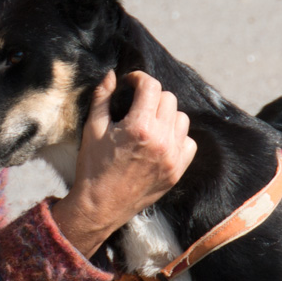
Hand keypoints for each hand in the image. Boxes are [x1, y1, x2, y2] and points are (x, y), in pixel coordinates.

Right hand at [51, 70, 196, 258]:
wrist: (100, 206)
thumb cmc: (92, 165)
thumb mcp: (93, 128)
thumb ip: (103, 97)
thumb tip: (112, 74)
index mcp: (139, 127)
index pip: (151, 86)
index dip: (139, 78)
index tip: (130, 83)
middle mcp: (161, 140)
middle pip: (168, 98)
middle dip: (151, 95)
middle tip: (136, 103)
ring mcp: (172, 157)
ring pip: (182, 118)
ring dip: (166, 114)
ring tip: (148, 121)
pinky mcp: (177, 171)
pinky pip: (189, 142)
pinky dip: (177, 136)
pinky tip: (160, 140)